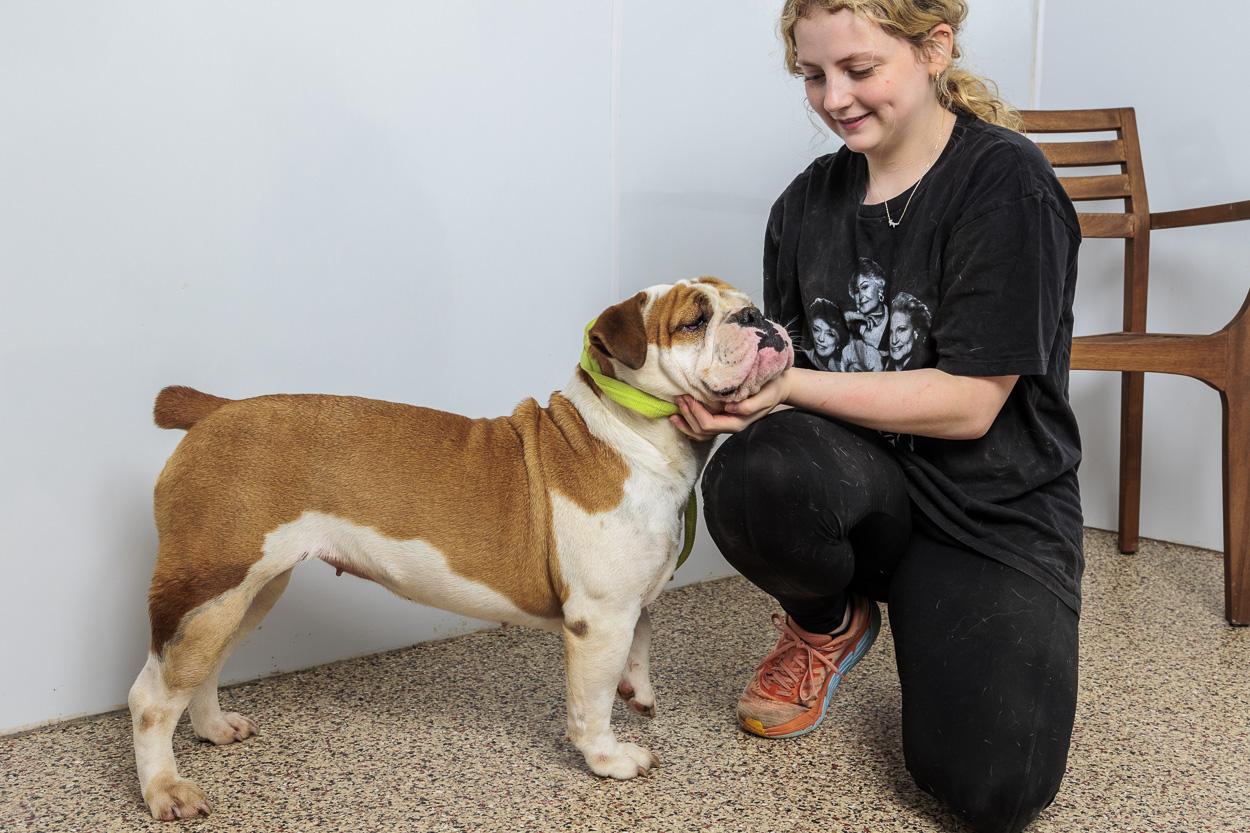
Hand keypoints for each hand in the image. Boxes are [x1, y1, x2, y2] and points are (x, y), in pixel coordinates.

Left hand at [669, 371, 790, 439]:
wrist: (779, 388)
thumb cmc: (772, 389)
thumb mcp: (765, 395)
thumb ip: (749, 405)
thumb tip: (729, 409)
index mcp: (737, 423)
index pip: (709, 424)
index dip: (696, 413)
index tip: (688, 397)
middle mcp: (730, 426)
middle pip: (701, 430)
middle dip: (687, 415)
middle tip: (679, 398)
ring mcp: (726, 424)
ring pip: (700, 433)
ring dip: (685, 423)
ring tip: (674, 411)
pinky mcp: (724, 418)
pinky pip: (703, 428)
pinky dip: (690, 424)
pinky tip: (681, 417)